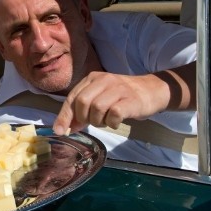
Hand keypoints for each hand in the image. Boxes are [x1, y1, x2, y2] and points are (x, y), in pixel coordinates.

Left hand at [53, 71, 169, 135]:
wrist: (151, 90)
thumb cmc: (121, 97)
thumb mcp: (99, 99)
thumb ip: (82, 111)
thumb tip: (65, 128)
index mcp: (92, 79)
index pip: (72, 97)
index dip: (64, 116)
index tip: (59, 131)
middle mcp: (104, 80)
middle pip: (82, 102)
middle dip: (83, 118)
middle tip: (92, 122)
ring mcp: (118, 89)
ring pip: (97, 108)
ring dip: (98, 121)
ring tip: (106, 121)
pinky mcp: (130, 100)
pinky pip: (114, 113)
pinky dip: (112, 122)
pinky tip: (116, 122)